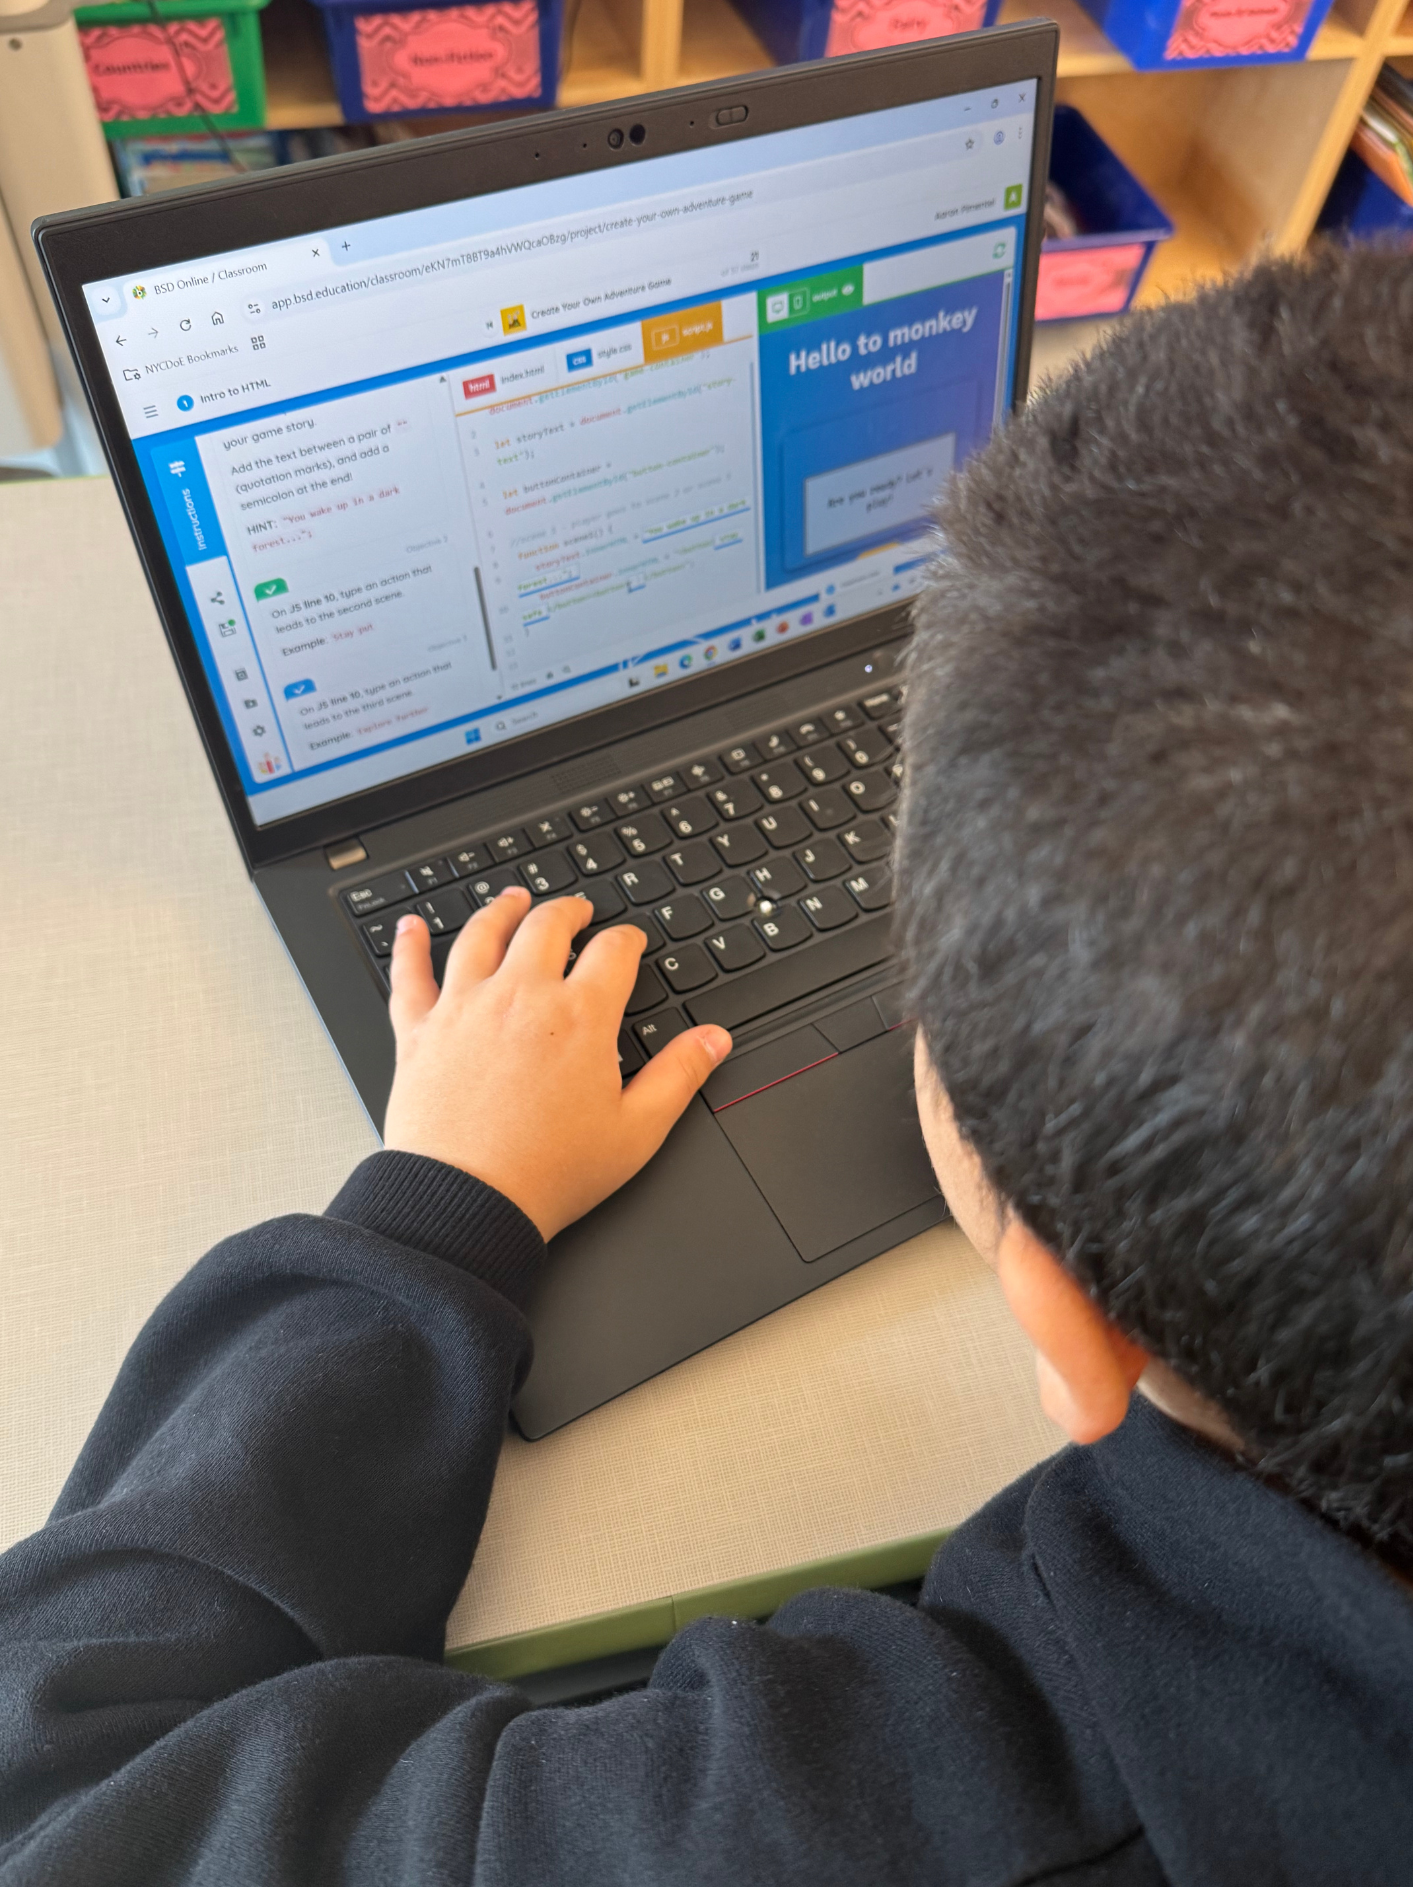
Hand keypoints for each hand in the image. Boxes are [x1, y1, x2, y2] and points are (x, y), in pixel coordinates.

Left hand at [382, 889, 731, 1240]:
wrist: (466, 1202)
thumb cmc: (549, 1173)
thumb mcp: (636, 1131)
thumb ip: (678, 1076)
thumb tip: (712, 1040)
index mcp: (580, 1017)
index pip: (613, 952)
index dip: (628, 939)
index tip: (631, 940)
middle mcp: (521, 997)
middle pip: (546, 927)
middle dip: (568, 911)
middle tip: (576, 910)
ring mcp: (465, 1007)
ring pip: (482, 935)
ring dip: (501, 911)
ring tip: (512, 900)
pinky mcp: (419, 1031)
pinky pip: (410, 974)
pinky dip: (411, 945)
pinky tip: (412, 927)